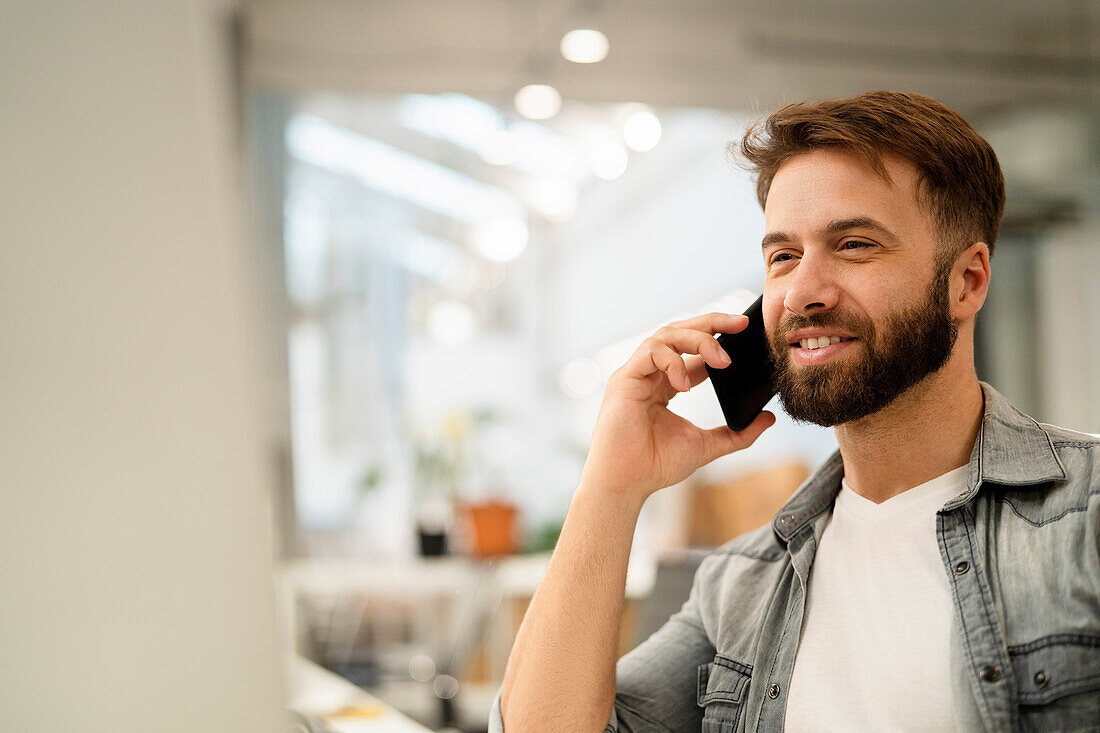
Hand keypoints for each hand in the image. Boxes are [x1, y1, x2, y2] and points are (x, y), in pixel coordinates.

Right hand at [581, 312, 775, 500]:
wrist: (627, 484)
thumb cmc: (655, 466)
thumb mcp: (706, 446)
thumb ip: (737, 434)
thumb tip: (769, 418)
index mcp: (664, 385)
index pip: (691, 350)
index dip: (717, 338)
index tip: (745, 333)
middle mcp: (649, 374)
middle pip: (679, 332)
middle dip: (711, 323)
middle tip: (740, 323)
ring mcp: (635, 374)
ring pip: (665, 335)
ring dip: (697, 340)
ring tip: (721, 361)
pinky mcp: (624, 379)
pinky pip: (651, 352)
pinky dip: (673, 361)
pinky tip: (685, 384)